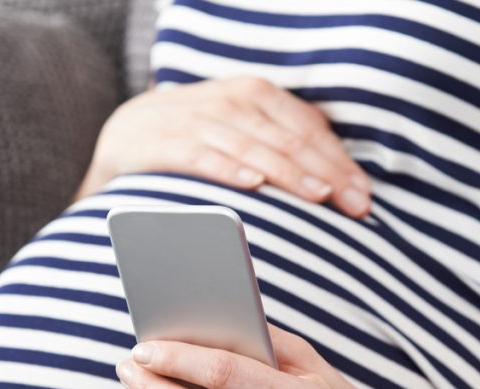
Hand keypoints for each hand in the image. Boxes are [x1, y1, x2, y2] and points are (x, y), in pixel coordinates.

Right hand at [81, 77, 371, 217]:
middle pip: (282, 132)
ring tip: (318, 197)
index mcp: (247, 93)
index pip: (303, 123)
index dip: (337, 159)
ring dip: (285, 169)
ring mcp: (184, 117)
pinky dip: (224, 167)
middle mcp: (219, 98)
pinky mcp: (151, 141)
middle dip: (323, 169)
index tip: (364, 197)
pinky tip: (252, 185)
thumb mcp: (235, 138)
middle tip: (355, 204)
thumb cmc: (190, 151)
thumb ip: (276, 143)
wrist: (115, 149)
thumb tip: (335, 171)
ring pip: (246, 141)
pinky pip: (195, 153)